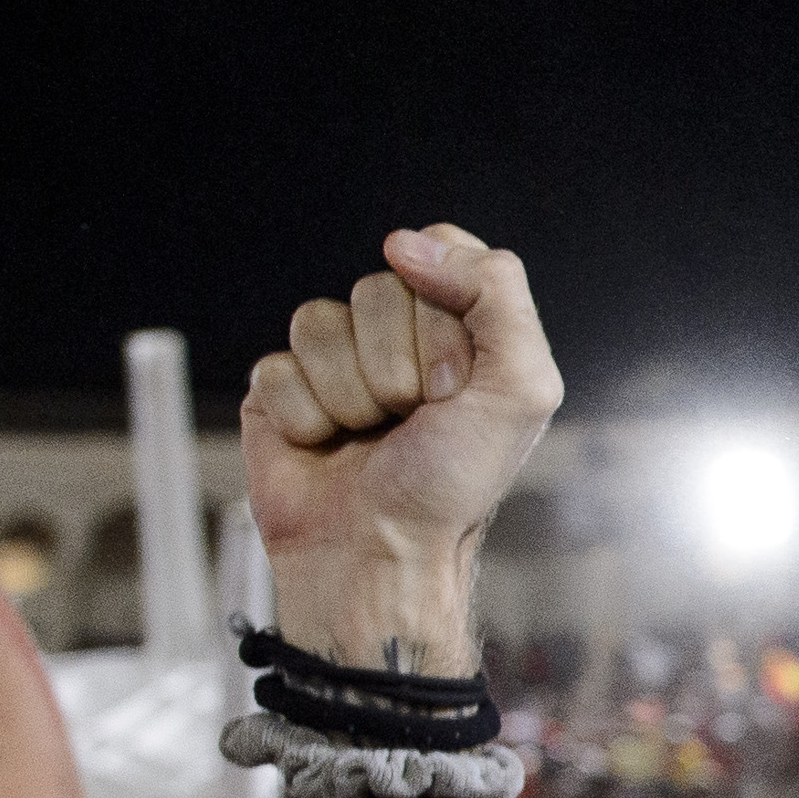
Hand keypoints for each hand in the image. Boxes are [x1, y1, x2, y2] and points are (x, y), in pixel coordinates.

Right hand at [239, 225, 566, 635]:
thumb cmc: (454, 483)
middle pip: (380, 287)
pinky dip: (306, 415)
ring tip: (371, 438)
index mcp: (463, 329)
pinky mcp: (281, 389)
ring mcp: (337, 360)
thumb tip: (406, 242)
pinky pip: (279, 364)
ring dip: (353, 393)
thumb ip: (496, 293)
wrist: (380, 555)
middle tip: (416, 421)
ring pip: (321, 320)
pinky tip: (325, 448)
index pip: (442, 254)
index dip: (447, 319)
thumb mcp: (520, 388)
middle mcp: (400, 337)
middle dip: (401, 364)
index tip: (457, 385)